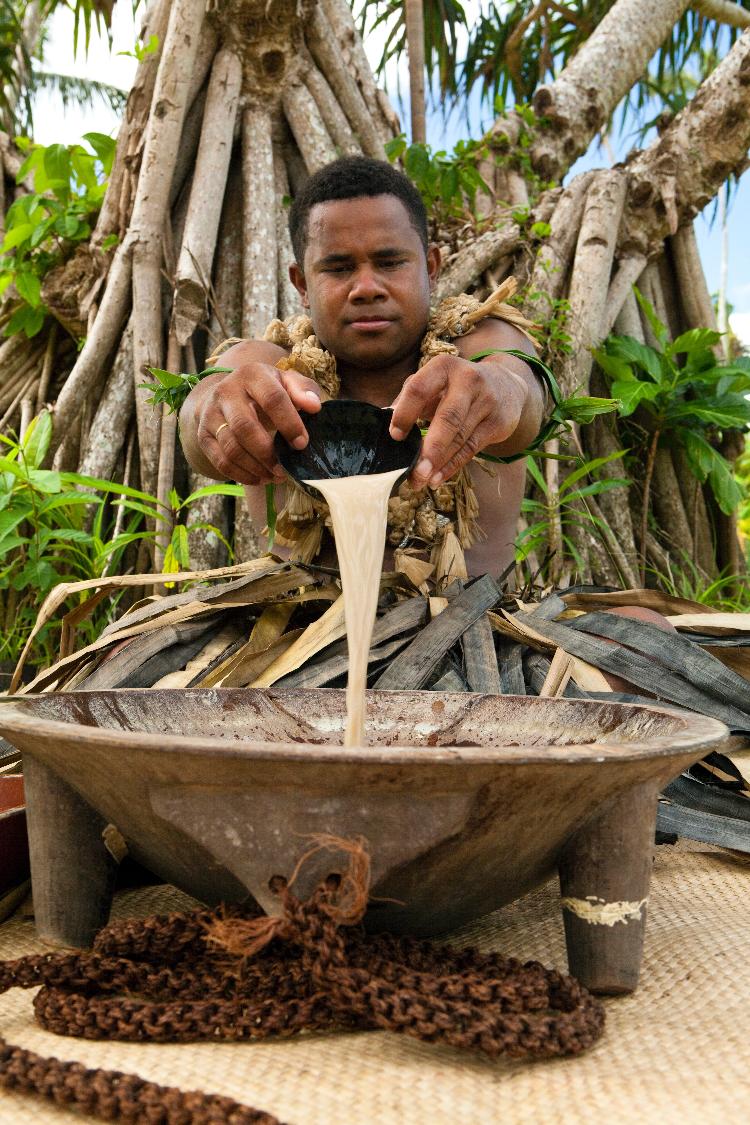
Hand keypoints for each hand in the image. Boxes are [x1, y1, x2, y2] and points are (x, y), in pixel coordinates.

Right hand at [190, 362, 321, 485]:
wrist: (228, 393)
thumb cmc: (266, 390)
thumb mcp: (287, 382)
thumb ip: (304, 390)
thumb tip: (314, 406)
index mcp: (252, 375)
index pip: (272, 399)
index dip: (289, 423)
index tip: (301, 444)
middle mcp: (226, 392)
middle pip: (244, 427)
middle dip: (267, 453)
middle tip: (285, 469)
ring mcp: (211, 414)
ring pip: (231, 447)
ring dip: (255, 468)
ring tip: (275, 477)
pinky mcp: (203, 434)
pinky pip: (220, 461)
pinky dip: (241, 475)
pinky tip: (259, 478)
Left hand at [388, 354, 526, 488]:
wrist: (505, 386)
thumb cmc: (456, 387)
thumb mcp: (434, 382)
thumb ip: (410, 397)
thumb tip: (388, 420)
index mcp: (444, 367)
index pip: (420, 389)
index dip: (405, 414)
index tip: (395, 437)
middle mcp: (468, 380)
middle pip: (448, 418)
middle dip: (430, 448)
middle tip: (414, 472)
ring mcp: (487, 402)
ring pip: (460, 438)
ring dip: (439, 463)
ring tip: (421, 480)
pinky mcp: (498, 423)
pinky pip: (471, 449)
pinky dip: (452, 466)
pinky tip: (437, 478)